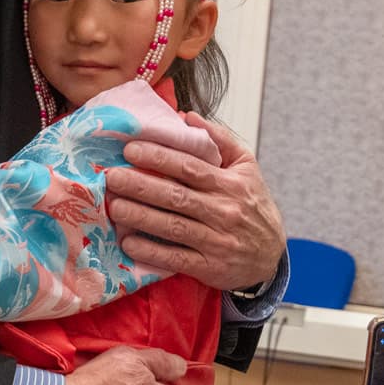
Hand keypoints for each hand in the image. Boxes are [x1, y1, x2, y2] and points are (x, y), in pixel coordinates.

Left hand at [104, 115, 283, 292]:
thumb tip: (187, 116)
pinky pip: (176, 258)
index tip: (131, 149)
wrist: (271, 257)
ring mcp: (216, 241)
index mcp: (230, 184)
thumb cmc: (253, 206)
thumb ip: (220, 139)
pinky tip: (129, 243)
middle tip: (112, 177)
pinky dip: (151, 251)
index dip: (159, 157)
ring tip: (114, 206)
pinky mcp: (209, 268)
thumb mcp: (247, 168)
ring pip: (172, 226)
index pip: (190, 167)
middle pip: (176, 196)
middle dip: (141, 185)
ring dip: (140, 216)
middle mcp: (223, 211)